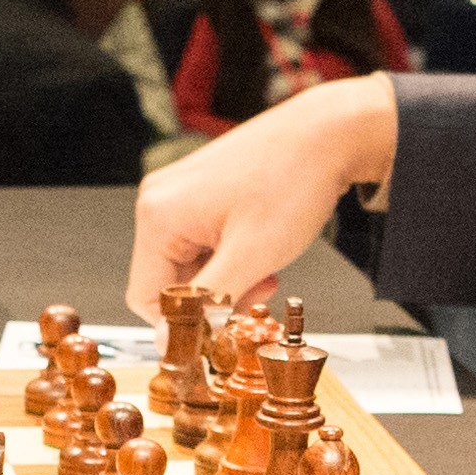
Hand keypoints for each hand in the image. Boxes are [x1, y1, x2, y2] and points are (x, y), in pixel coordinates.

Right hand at [127, 72, 396, 311]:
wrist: (329, 134)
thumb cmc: (292, 181)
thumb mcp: (250, 257)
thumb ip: (207, 303)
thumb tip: (170, 340)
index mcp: (158, 215)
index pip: (146, 297)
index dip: (185, 322)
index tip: (221, 331)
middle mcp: (162, 200)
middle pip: (170, 279)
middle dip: (214, 297)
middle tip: (257, 294)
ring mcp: (182, 193)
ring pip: (192, 264)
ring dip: (228, 278)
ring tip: (266, 269)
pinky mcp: (204, 192)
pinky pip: (206, 242)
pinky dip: (233, 256)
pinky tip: (263, 251)